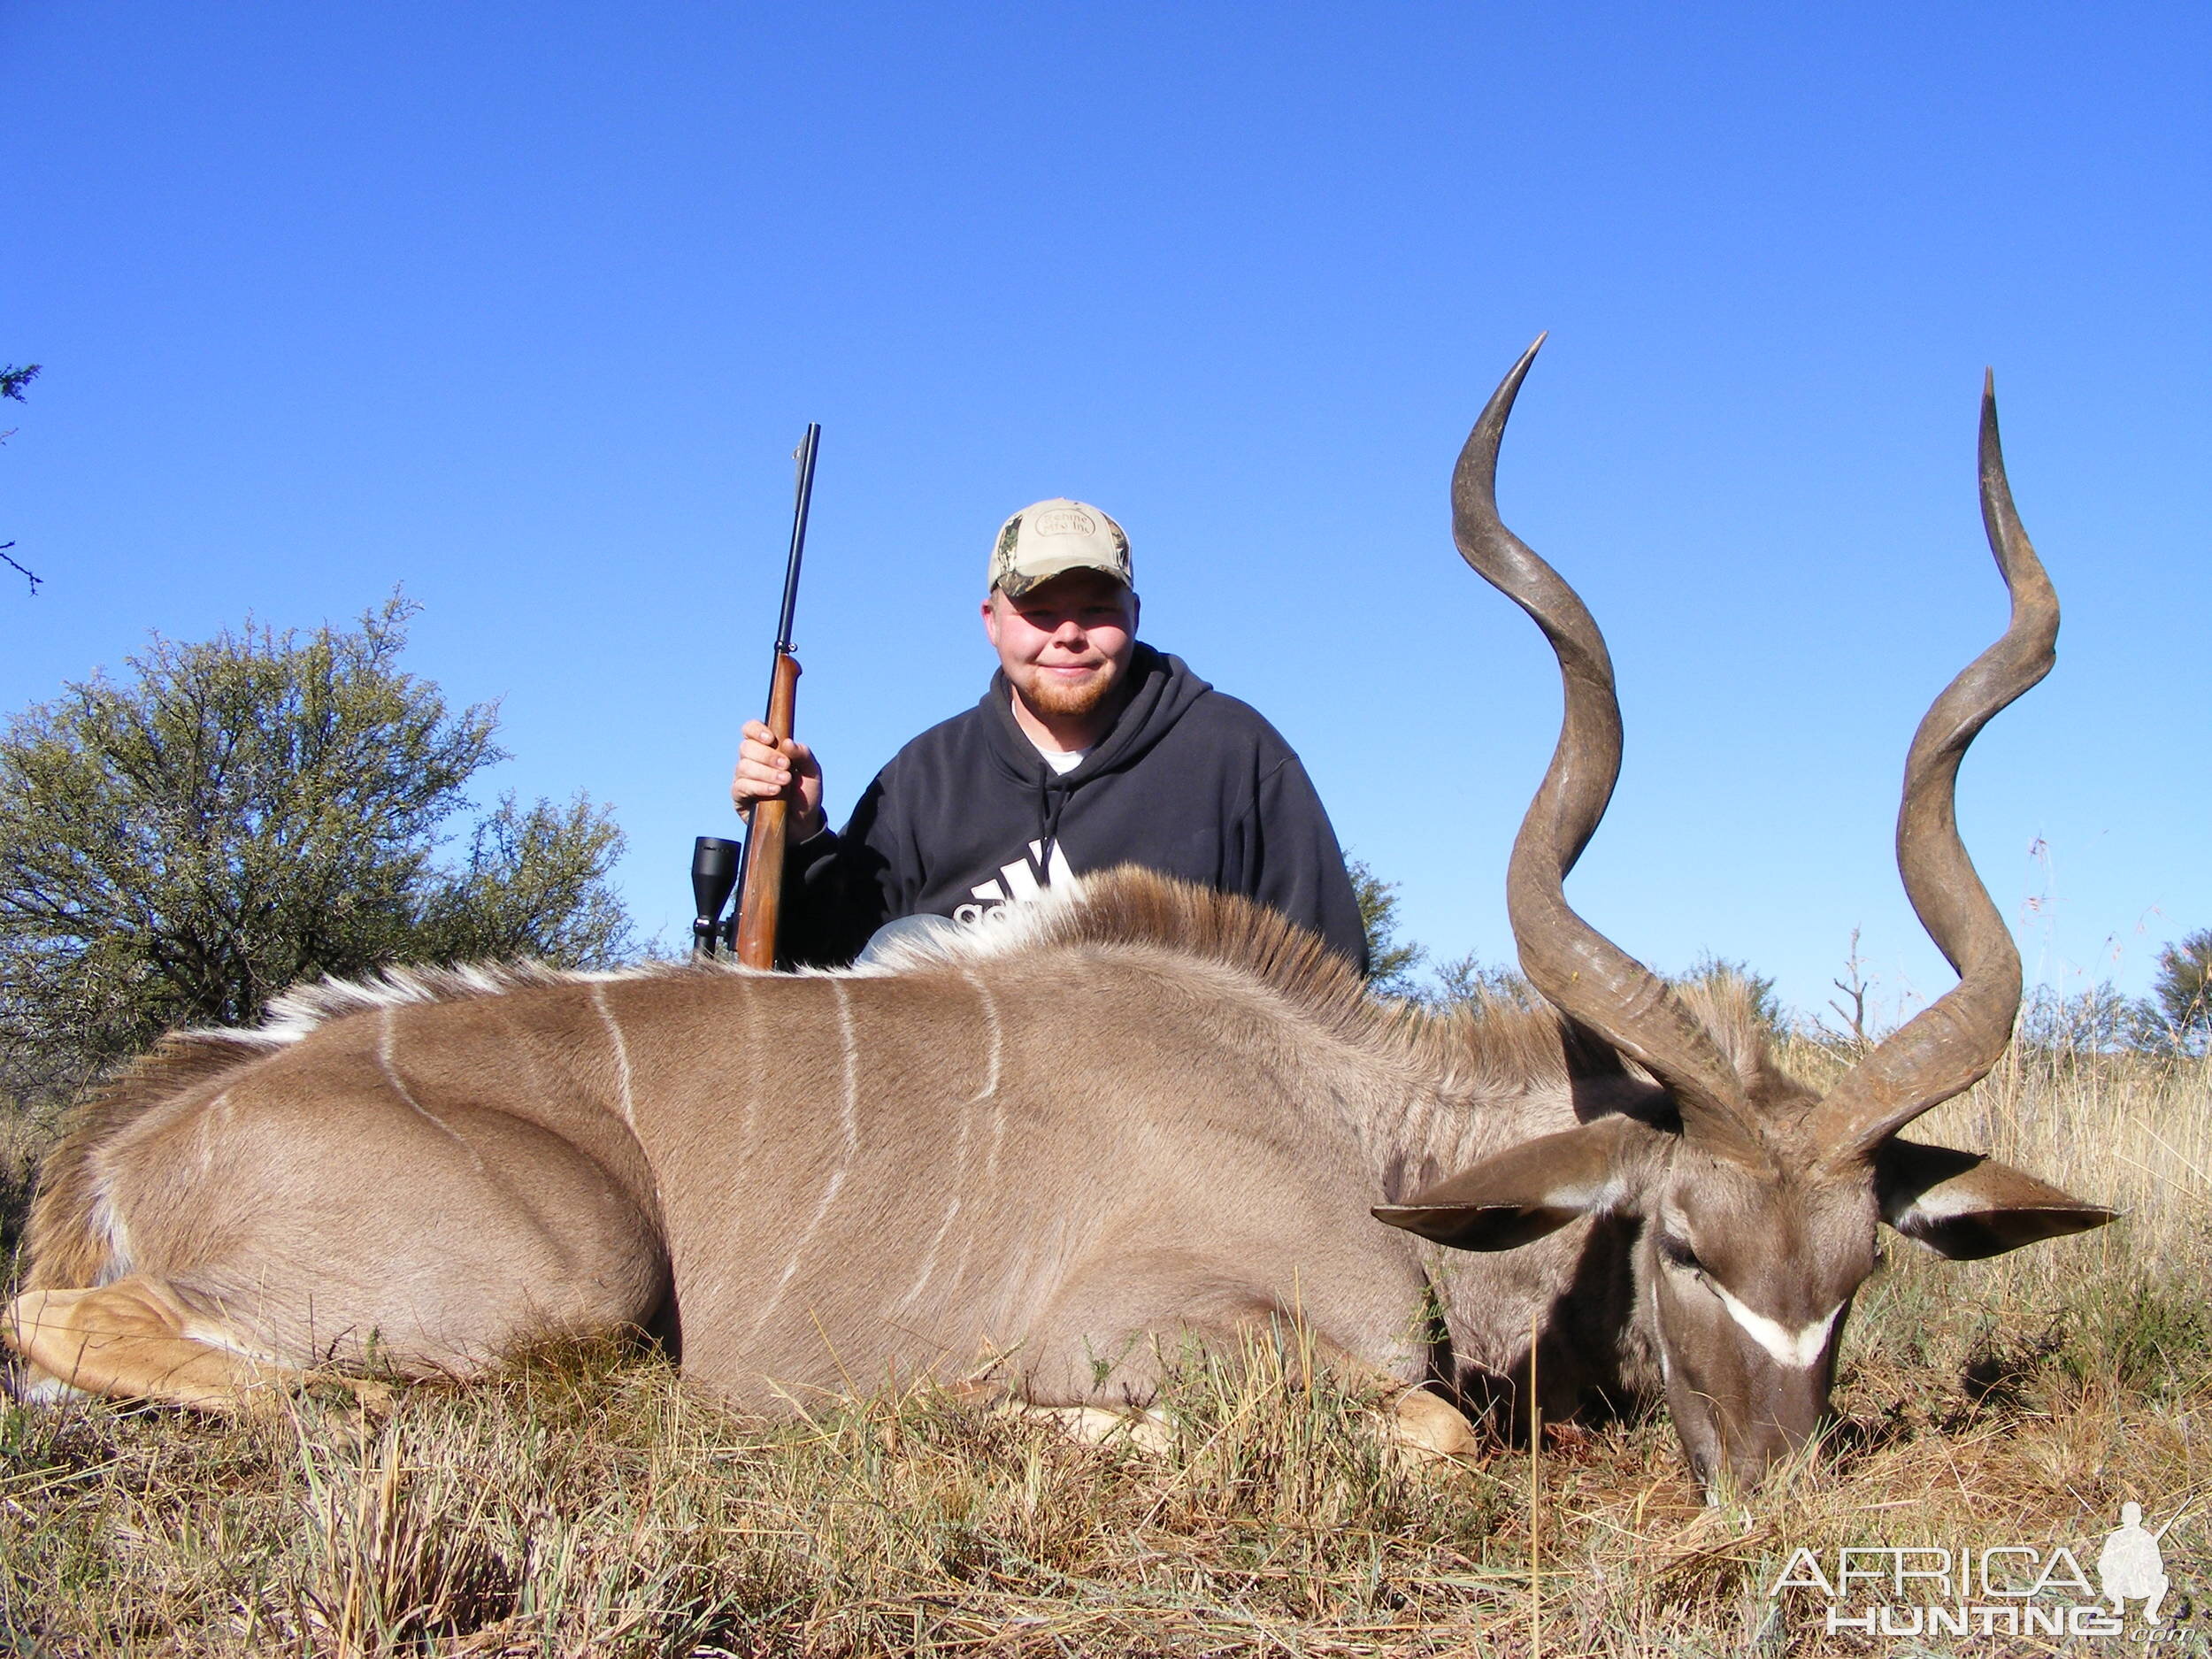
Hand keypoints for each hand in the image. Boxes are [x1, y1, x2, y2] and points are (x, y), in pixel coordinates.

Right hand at [730, 721, 825, 838]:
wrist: (803, 823)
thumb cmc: (805, 793)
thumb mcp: (812, 772)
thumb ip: (803, 754)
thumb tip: (787, 742)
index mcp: (766, 748)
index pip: (750, 729)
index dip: (756, 730)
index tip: (771, 739)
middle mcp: (751, 761)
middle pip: (746, 747)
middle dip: (767, 756)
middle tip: (786, 766)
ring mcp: (743, 778)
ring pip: (743, 766)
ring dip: (766, 773)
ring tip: (784, 782)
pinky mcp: (740, 797)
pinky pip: (742, 786)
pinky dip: (760, 786)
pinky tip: (775, 791)